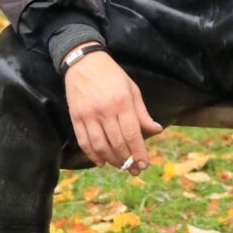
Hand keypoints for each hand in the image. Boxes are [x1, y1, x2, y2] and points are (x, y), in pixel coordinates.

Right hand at [64, 51, 162, 173]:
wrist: (84, 62)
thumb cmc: (112, 75)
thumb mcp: (132, 89)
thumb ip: (142, 113)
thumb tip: (156, 130)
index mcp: (122, 102)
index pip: (132, 134)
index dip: (138, 152)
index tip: (143, 165)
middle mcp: (105, 111)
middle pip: (117, 143)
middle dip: (127, 160)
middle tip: (133, 170)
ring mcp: (88, 115)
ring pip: (100, 146)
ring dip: (111, 160)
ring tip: (120, 166)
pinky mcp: (76, 117)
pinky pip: (84, 142)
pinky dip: (92, 155)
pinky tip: (101, 163)